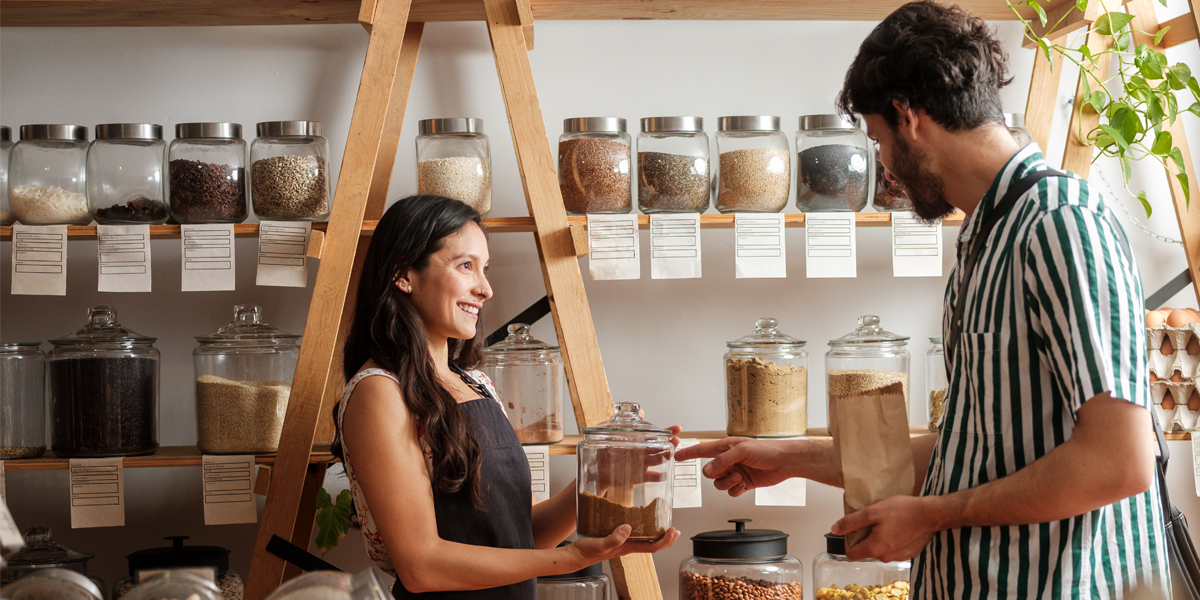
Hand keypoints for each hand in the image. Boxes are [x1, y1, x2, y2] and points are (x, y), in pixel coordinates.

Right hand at [567, 525, 681, 563]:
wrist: (576, 555)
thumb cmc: (587, 551)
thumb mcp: (600, 543)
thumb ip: (614, 538)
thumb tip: (628, 529)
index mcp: (628, 547)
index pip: (653, 546)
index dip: (666, 540)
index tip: (674, 531)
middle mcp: (628, 546)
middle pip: (653, 544)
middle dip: (666, 538)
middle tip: (675, 529)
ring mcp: (623, 543)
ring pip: (645, 539)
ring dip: (657, 533)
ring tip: (663, 524)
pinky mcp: (616, 538)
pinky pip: (635, 534)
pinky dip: (643, 528)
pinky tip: (640, 521)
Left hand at [593, 425, 681, 491]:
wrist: (599, 472)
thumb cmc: (606, 452)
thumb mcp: (614, 436)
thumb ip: (627, 424)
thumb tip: (640, 410)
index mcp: (640, 442)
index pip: (656, 435)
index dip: (668, 431)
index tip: (678, 428)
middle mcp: (644, 453)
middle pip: (661, 447)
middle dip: (671, 444)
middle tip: (677, 441)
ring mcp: (644, 465)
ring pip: (658, 460)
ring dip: (666, 457)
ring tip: (672, 454)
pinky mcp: (640, 477)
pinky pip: (652, 477)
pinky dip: (659, 476)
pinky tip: (665, 474)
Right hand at [675, 437, 795, 496]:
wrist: (785, 462)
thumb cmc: (768, 450)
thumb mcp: (743, 450)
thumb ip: (724, 460)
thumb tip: (709, 469)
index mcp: (726, 447)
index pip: (702, 450)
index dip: (688, 453)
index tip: (676, 456)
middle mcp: (729, 460)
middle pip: (709, 472)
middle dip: (717, 474)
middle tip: (728, 471)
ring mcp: (735, 472)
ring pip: (719, 484)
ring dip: (728, 483)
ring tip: (740, 478)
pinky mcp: (743, 483)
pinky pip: (731, 492)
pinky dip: (736, 490)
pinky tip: (744, 485)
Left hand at [831, 495, 939, 562]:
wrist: (931, 514)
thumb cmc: (903, 510)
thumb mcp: (872, 511)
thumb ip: (851, 522)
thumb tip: (835, 529)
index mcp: (875, 548)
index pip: (851, 554)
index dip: (848, 541)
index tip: (855, 529)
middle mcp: (886, 557)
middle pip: (866, 551)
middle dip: (866, 537)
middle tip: (873, 520)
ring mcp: (899, 557)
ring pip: (880, 549)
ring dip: (880, 538)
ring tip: (888, 522)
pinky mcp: (909, 554)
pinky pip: (894, 549)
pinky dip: (893, 540)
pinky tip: (899, 527)